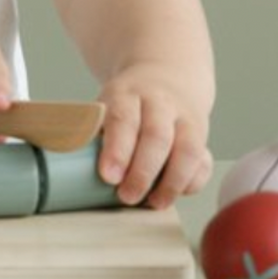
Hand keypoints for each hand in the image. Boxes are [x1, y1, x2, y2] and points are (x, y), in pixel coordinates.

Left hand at [96, 61, 212, 209]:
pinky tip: (177, 192)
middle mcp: (160, 102)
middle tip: (127, 196)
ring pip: (188, 149)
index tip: (108, 176)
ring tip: (154, 202)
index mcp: (127, 93)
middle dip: (143, 171)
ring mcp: (185, 118)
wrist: (165, 76)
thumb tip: (72, 172)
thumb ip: (92, 133)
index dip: (117, 149)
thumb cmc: (126, 105)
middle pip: (157, 136)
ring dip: (172, 181)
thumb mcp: (104, 106)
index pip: (123, 118)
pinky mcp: (202, 135)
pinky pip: (204, 160)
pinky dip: (193, 180)